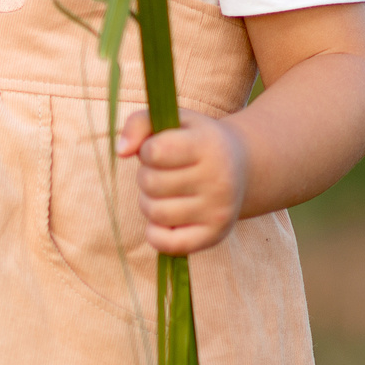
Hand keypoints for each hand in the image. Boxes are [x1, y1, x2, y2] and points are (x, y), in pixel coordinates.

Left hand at [118, 107, 248, 254]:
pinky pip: (166, 243)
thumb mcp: (174, 120)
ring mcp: (219, 210)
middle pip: (151, 183)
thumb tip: (121, 151)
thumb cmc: (196, 141)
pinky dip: (155, 233)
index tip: (159, 150)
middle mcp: (219, 179)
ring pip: (154, 212)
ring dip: (149, 202)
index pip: (155, 151)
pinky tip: (165, 219)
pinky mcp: (214, 235)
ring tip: (166, 193)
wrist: (243, 168)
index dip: (147, 150)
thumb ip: (139, 123)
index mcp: (209, 145)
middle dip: (147, 176)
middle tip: (164, 173)